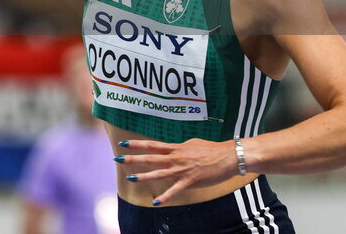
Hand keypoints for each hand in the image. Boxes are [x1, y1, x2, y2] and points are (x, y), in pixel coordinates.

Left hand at [117, 138, 237, 204]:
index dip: (137, 144)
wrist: (228, 157)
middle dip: (133, 158)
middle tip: (117, 158)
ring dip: (144, 176)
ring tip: (130, 178)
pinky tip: (156, 202)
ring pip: (159, 173)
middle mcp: (176, 158)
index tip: (124, 144)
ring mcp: (182, 170)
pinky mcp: (190, 182)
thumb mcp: (192, 143)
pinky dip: (165, 197)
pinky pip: (175, 190)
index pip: (152, 145)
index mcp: (176, 148)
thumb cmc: (211, 149)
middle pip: (151, 158)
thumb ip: (179, 147)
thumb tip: (173, 147)